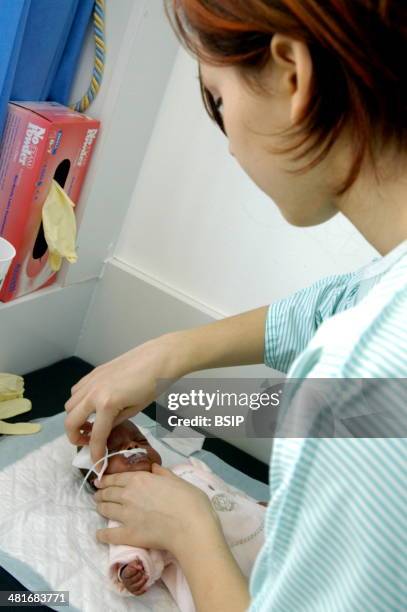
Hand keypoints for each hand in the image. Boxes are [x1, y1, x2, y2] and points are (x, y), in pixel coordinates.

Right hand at [64, 333, 183, 462]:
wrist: (158, 358)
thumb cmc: (153, 385)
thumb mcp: (135, 410)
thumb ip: (115, 422)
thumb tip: (103, 432)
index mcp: (107, 404)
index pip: (95, 436)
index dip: (95, 453)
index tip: (97, 464)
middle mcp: (93, 393)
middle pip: (70, 421)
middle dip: (75, 437)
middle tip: (87, 442)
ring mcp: (91, 381)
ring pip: (70, 405)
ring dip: (75, 418)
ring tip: (90, 423)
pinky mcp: (94, 373)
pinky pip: (77, 390)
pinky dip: (78, 401)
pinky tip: (92, 404)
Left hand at [94, 463, 219, 556]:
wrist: (190, 526)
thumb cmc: (189, 500)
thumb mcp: (177, 480)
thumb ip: (163, 473)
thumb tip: (154, 467)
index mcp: (140, 479)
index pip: (116, 478)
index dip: (106, 479)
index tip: (100, 481)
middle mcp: (128, 495)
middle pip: (108, 493)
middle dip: (101, 493)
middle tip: (97, 494)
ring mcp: (126, 515)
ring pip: (106, 509)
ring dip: (100, 508)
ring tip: (98, 508)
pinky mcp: (128, 535)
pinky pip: (109, 535)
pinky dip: (102, 535)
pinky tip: (99, 535)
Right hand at [121, 560, 148, 595]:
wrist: (128, 575)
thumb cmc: (131, 569)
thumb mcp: (132, 564)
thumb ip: (135, 564)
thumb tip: (140, 567)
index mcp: (124, 574)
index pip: (129, 573)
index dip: (135, 570)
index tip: (141, 567)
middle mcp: (126, 582)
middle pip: (132, 580)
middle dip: (139, 575)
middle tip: (143, 571)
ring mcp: (129, 588)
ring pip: (135, 587)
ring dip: (142, 582)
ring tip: (147, 576)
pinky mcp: (133, 592)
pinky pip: (137, 593)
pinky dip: (142, 591)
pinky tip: (146, 587)